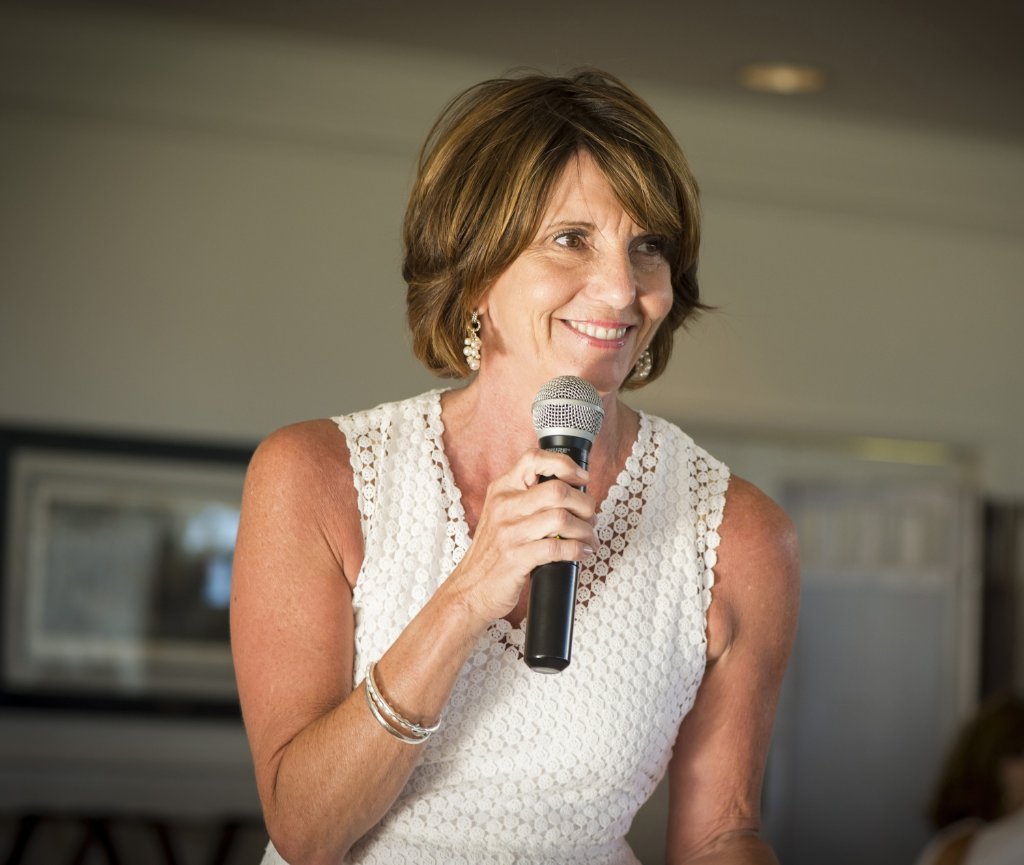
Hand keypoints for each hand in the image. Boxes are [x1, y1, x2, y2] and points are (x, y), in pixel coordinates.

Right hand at [446, 448, 597, 627]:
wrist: (469, 589)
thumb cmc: (493, 553)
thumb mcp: (502, 514)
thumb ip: (527, 498)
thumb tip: (572, 491)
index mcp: (502, 490)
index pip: (534, 460)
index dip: (565, 464)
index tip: (582, 478)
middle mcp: (504, 507)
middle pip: (557, 490)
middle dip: (585, 504)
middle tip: (591, 516)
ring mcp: (509, 533)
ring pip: (561, 518)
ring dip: (585, 530)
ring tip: (589, 538)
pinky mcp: (516, 558)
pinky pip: (557, 548)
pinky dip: (577, 550)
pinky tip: (581, 553)